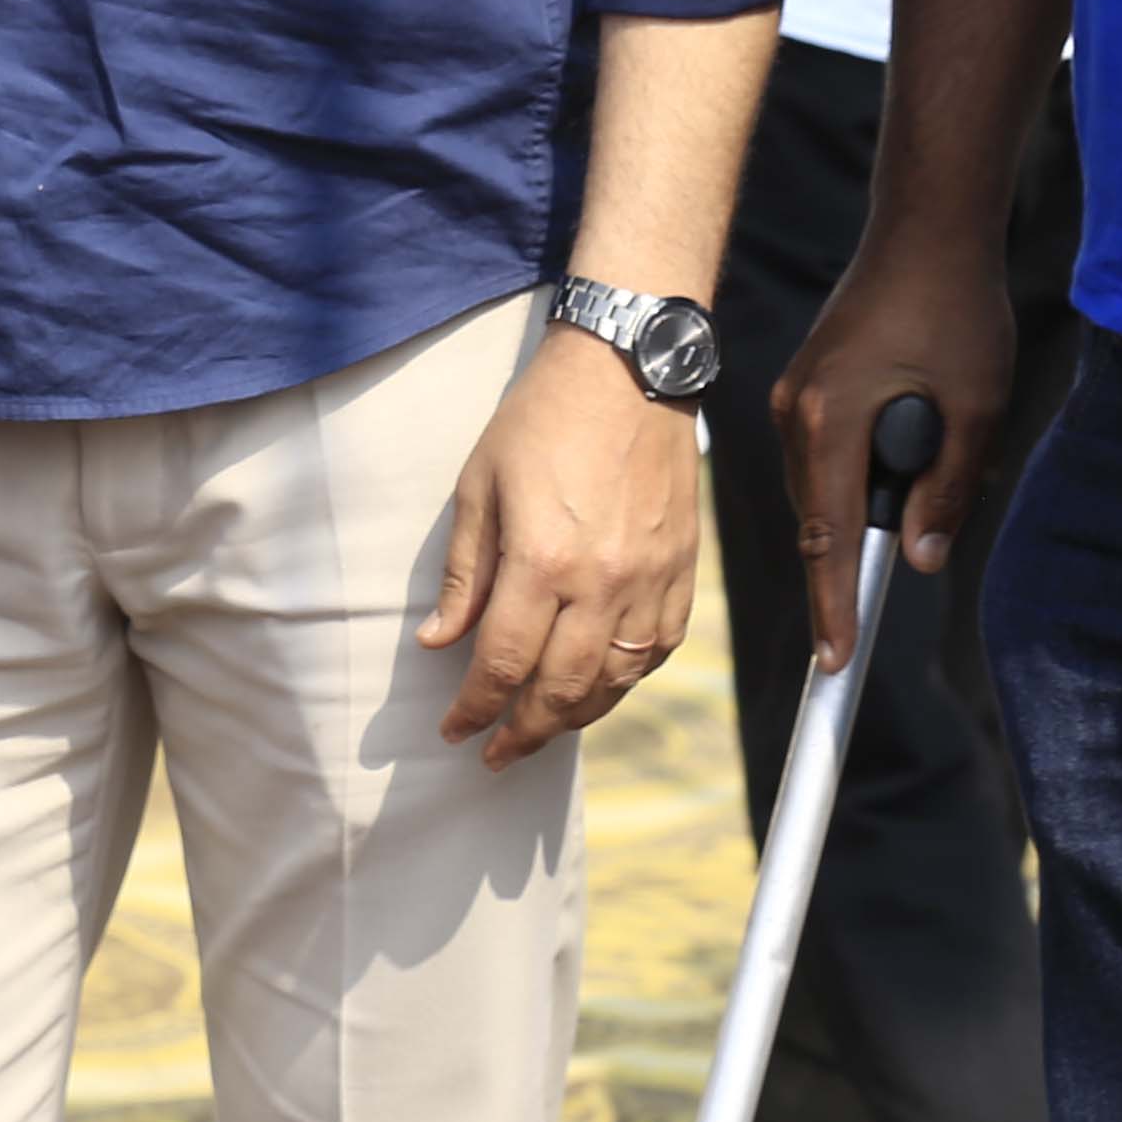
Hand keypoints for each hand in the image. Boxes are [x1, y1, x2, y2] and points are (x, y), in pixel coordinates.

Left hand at [421, 324, 700, 767]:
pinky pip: (657, 652)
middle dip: (521, 732)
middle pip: (560, 690)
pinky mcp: (682, 570)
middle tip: (493, 753)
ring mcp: (650, 580)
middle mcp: (602, 583)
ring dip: (573, 718)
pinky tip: (600, 686)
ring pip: (614, 683)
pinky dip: (626, 681)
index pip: (502, 664)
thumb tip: (439, 642)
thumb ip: (465, 574)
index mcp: (542, 561)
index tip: (454, 729)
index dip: (474, 708)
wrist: (628, 368)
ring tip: (540, 729)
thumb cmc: (542, 418)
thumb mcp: (480, 485)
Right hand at [772, 221, 1016, 673]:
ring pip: (824, 486)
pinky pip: (827, 452)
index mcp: (831, 420)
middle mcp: (797, 411)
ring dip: (869, 501)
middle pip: (820, 518)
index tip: (835, 663)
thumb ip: (946, 492)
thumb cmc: (959, 311)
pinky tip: (922, 428)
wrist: (928, 229)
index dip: (833, 606)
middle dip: (862, 548)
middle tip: (925, 536)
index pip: (827, 538)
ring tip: (945, 445)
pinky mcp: (808, 381)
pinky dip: (862, 468)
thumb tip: (916, 560)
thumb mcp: (976, 408)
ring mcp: (796, 393)